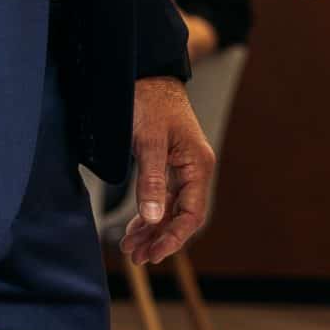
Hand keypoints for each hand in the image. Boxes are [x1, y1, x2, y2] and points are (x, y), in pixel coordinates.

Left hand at [124, 77, 212, 265]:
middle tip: (135, 257)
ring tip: (131, 248)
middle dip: (159, 239)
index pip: (192, 214)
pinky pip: (164, 197)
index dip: (173, 238)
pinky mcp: (169, 163)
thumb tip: (153, 218)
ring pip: (171, 209)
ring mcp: (183, 167)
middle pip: (182, 216)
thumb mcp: (148, 141)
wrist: (145, 72)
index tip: (152, 254)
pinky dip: (150, 213)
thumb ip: (151, 181)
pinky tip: (136, 227)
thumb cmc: (149, 101)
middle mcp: (195, 169)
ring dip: (152, 229)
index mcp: (198, 164)